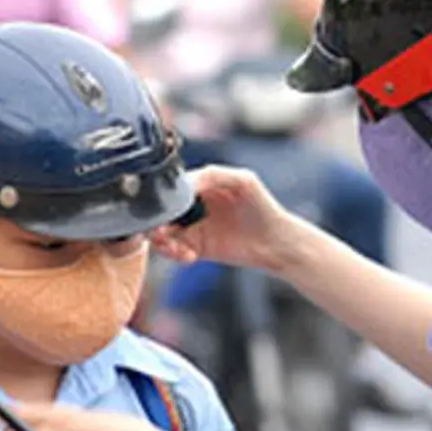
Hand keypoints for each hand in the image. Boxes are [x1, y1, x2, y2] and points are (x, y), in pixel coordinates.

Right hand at [151, 165, 301, 272]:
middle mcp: (192, 206)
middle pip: (161, 213)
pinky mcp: (196, 249)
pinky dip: (175, 255)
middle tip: (160, 233)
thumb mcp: (243, 180)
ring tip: (174, 248)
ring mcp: (192, 228)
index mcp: (199, 185)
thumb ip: (214, 175)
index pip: (170, 189)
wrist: (276, 242)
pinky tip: (189, 256)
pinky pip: (175, 252)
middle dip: (155, 223)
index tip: (161, 209)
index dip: (162, 199)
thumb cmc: (263, 206)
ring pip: (162, 234)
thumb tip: (184, 183)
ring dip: (162, 242)